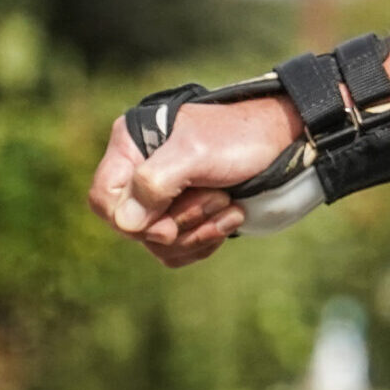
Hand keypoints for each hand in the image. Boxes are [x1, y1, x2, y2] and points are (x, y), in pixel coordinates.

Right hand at [87, 98, 300, 268]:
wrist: (285, 141)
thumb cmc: (242, 139)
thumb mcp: (197, 154)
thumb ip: (155, 183)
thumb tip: (127, 223)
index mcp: (132, 147)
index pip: (104, 199)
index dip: (132, 219)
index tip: (168, 221)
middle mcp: (141, 173)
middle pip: (134, 228)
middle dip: (181, 223)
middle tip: (219, 198)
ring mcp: (163, 196)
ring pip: (159, 242)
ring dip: (199, 232)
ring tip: (230, 206)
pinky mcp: (185, 214)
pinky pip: (178, 250)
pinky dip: (205, 240)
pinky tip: (231, 218)